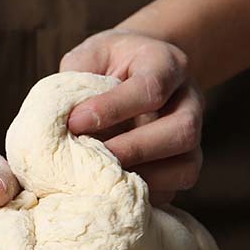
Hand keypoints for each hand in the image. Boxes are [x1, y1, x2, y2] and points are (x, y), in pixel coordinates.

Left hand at [60, 29, 203, 204]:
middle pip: (181, 130)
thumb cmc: (108, 63)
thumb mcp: (90, 56)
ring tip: (100, 178)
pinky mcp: (185, 162)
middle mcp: (189, 99)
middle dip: (133, 149)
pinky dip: (144, 193)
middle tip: (90, 157)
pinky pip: (176, 187)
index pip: (151, 87)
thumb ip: (76, 79)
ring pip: (186, 165)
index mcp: (166, 63)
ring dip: (142, 177)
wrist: (136, 68)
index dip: (113, 108)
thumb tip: (55, 119)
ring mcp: (193, 134)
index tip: (75, 122)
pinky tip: (112, 190)